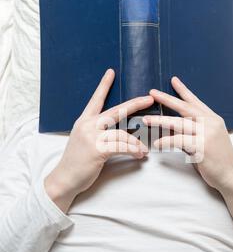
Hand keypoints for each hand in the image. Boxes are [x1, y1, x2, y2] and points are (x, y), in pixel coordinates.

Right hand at [45, 69, 153, 211]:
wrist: (64, 179)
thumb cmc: (77, 162)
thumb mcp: (84, 142)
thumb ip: (98, 132)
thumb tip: (120, 130)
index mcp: (84, 121)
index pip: (96, 99)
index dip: (104, 85)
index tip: (111, 72)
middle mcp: (87, 125)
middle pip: (116, 110)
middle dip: (134, 104)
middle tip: (149, 98)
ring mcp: (91, 136)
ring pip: (122, 133)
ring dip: (136, 142)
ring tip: (144, 149)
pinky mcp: (96, 149)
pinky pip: (122, 146)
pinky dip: (134, 150)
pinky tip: (140, 155)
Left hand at [143, 76, 232, 192]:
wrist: (231, 176)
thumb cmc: (218, 160)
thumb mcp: (207, 140)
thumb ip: (192, 132)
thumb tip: (173, 129)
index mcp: (213, 119)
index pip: (196, 102)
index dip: (184, 91)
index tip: (173, 80)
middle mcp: (211, 123)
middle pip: (185, 108)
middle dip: (167, 99)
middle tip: (152, 93)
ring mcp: (207, 134)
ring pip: (179, 123)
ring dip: (160, 121)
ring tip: (146, 119)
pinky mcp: (202, 146)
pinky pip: (178, 140)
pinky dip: (166, 141)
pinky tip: (157, 144)